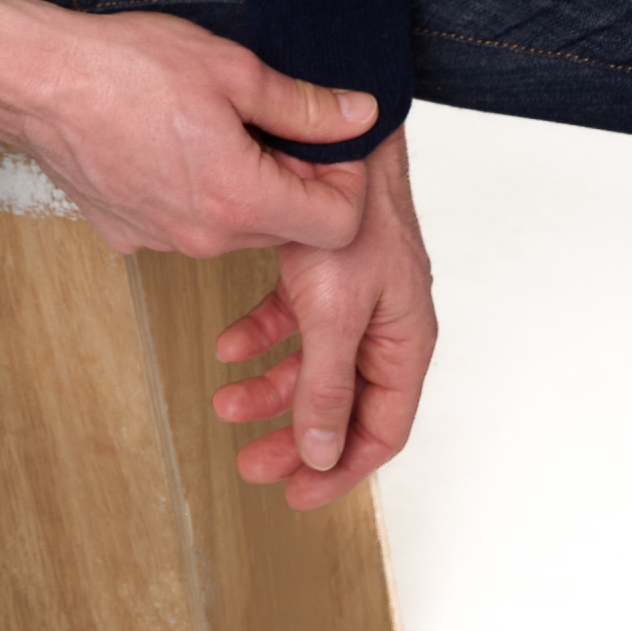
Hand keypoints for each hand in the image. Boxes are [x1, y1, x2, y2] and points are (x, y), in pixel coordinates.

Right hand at [0, 0, 376, 257]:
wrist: (35, 81)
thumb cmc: (124, 67)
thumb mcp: (230, 68)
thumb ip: (303, 104)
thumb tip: (359, 115)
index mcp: (241, 198)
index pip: (337, 225)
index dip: (345, 183)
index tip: (324, 143)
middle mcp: (206, 237)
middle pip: (286, 228)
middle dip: (293, 180)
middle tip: (268, 122)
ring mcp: (163, 243)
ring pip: (234, 227)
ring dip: (242, 187)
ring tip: (211, 126)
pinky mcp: (128, 236)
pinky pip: (183, 224)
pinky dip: (191, 192)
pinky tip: (164, 144)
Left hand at [211, 124, 435, 505]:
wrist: (330, 135)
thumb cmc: (350, 212)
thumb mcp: (333, 311)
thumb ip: (326, 385)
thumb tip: (322, 453)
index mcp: (405, 341)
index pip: (382, 429)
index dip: (341, 469)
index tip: (297, 495)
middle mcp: (384, 322)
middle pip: (342, 402)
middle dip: (295, 437)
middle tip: (251, 462)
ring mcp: (353, 294)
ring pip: (311, 362)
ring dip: (269, 387)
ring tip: (226, 402)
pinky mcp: (322, 267)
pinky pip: (292, 318)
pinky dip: (260, 334)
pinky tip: (228, 344)